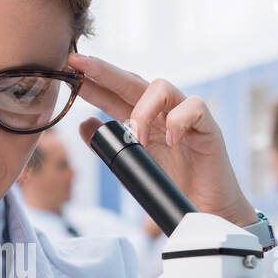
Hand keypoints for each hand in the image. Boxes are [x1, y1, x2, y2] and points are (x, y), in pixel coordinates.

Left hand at [66, 52, 257, 227]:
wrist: (205, 214)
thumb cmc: (172, 188)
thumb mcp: (131, 167)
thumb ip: (108, 147)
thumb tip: (84, 124)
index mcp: (144, 121)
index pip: (114, 95)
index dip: (92, 82)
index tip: (68, 69)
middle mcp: (163, 114)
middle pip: (133, 81)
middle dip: (104, 71)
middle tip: (79, 63)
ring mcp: (187, 118)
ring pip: (163, 87)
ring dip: (143, 109)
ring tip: (136, 138)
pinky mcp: (209, 129)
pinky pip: (195, 108)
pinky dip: (179, 121)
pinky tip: (172, 141)